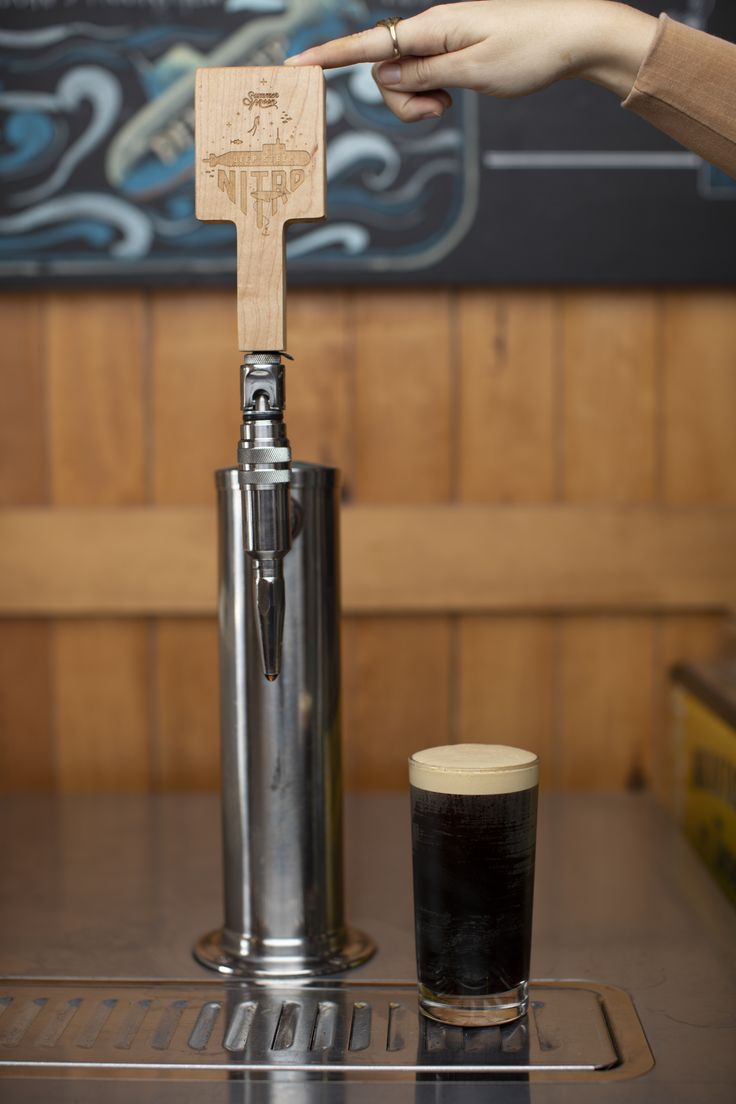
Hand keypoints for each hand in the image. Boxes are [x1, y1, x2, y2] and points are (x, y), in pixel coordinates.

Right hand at [285, 1, 657, 122]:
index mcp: (433, 27)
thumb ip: (425, 76)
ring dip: (418, 103)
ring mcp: (443, 40)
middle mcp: (432, 29)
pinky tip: (454, 97)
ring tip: (451, 105)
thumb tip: (383, 76)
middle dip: (401, 102)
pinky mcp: (454, 52)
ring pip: (404, 80)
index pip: (369, 43)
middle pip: (386, 71)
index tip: (296, 64)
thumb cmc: (530, 51)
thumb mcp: (474, 72)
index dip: (330, 56)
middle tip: (439, 112)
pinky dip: (432, 96)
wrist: (574, 37)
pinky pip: (424, 78)